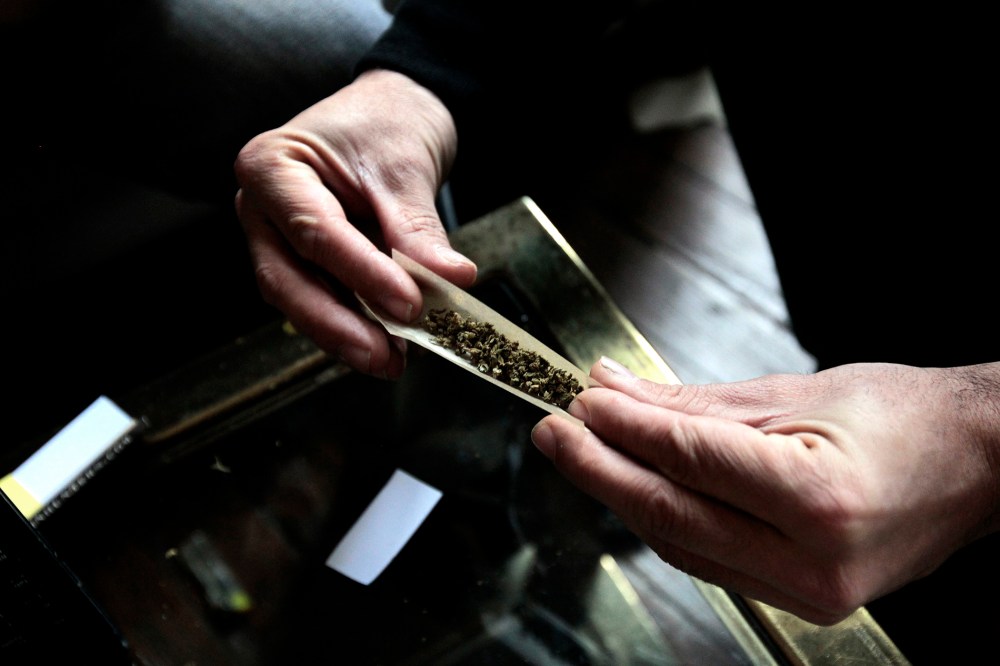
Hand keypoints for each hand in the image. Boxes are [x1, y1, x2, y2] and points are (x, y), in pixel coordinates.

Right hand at [234, 69, 476, 377]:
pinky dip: (354, 323)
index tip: (410, 304)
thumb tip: (453, 279)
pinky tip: (388, 346)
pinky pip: (322, 298)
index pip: (315, 233)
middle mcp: (261, 209)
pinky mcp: (302, 261)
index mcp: (272, 168)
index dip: (362, 275)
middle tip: (384, 356)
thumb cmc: (386, 123)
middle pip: (288, 280)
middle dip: (338, 325)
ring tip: (391, 361)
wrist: (389, 111)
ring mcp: (276, 238)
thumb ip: (418, 229)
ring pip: (300, 299)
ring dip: (345, 335)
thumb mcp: (404, 168)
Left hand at [531, 358, 999, 624]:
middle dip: (599, 469)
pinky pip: (709, 558)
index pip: (688, 460)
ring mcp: (808, 592)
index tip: (578, 402)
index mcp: (818, 499)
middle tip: (553, 431)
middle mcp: (812, 562)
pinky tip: (637, 483)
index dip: (622, 429)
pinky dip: (667, 519)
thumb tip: (614, 389)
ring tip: (585, 449)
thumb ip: (692, 401)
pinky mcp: (801, 600)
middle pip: (670, 515)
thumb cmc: (904, 417)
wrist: (978, 465)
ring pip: (680, 543)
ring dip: (624, 495)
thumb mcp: (794, 391)